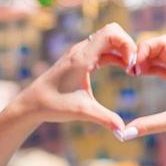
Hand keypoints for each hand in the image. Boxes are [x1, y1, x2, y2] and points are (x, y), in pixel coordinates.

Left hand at [11, 23, 135, 131]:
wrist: (32, 103)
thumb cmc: (54, 105)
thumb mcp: (83, 112)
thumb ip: (105, 119)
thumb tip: (124, 133)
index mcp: (82, 57)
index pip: (111, 33)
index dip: (127, 44)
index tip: (131, 65)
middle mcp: (81, 49)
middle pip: (113, 31)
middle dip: (128, 45)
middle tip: (134, 66)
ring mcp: (80, 52)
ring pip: (108, 39)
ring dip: (122, 50)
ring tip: (131, 69)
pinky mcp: (80, 58)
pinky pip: (103, 48)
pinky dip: (116, 54)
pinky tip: (123, 68)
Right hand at [119, 35, 165, 150]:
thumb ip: (149, 125)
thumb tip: (124, 134)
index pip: (164, 42)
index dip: (146, 47)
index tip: (135, 66)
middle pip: (161, 46)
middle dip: (143, 52)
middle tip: (129, 70)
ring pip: (162, 57)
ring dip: (146, 60)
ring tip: (132, 73)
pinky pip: (165, 68)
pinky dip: (152, 68)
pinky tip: (141, 75)